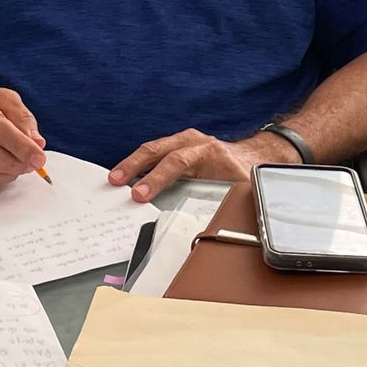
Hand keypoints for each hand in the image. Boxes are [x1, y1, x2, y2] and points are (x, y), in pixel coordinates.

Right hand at [108, 128, 297, 202]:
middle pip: (157, 150)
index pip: (177, 162)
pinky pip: (155, 152)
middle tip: (116, 181)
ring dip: (132, 164)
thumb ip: (225, 202)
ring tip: (114, 178)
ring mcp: (184, 140)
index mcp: (208, 151)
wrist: (252, 155)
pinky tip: (125, 174)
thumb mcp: (239, 189)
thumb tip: (213, 225)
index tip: (139, 194)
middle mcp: (193, 141)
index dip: (156, 178)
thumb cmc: (243, 174)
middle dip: (134, 166)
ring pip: (153, 148)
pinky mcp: (177, 144)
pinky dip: (139, 162)